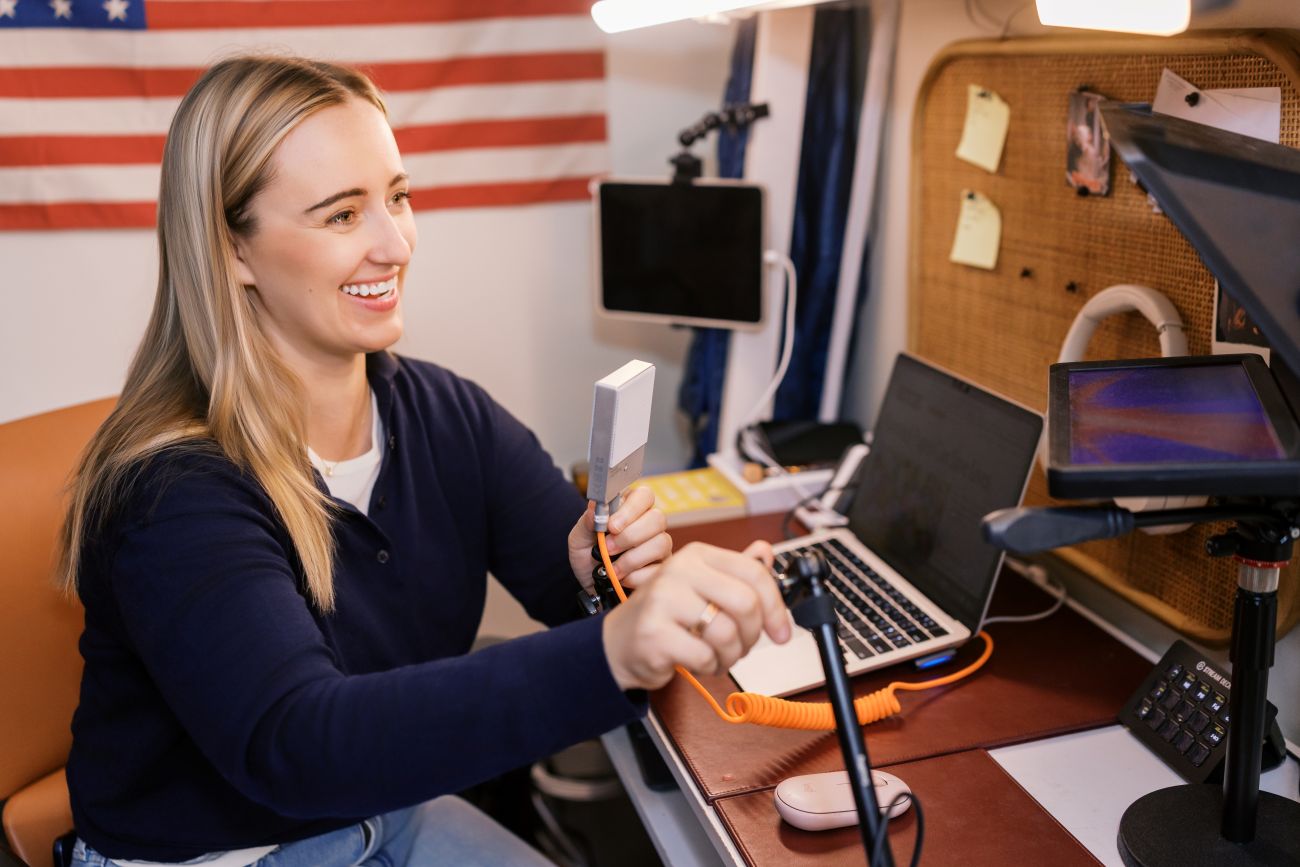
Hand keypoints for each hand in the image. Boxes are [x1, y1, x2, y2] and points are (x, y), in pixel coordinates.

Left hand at [569, 486, 670, 592]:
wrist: (590, 587)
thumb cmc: (587, 557)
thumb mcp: (579, 538)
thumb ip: (587, 521)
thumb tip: (596, 505)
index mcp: (631, 509)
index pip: (645, 495)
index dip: (631, 509)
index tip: (611, 526)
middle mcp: (649, 525)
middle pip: (657, 518)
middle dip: (630, 536)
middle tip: (608, 549)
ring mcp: (659, 547)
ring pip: (661, 543)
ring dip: (632, 559)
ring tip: (613, 569)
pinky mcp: (661, 570)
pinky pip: (658, 570)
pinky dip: (635, 577)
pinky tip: (622, 579)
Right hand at [600, 541, 790, 691]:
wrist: (619, 642)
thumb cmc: (665, 616)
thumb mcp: (701, 587)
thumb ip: (735, 572)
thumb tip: (766, 552)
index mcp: (697, 555)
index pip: (753, 573)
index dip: (776, 606)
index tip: (782, 631)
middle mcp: (679, 571)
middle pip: (745, 603)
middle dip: (753, 635)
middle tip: (743, 646)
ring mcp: (664, 600)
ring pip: (727, 633)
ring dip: (731, 655)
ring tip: (718, 656)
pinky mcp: (655, 632)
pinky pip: (704, 656)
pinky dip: (709, 666)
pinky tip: (698, 661)